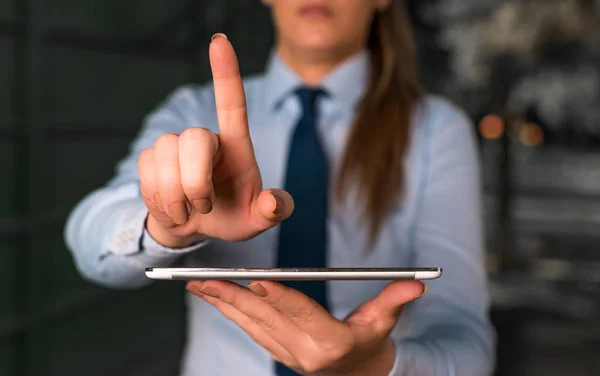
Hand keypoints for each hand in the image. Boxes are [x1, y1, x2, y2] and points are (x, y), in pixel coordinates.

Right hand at [137, 34, 293, 246]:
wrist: (194, 227)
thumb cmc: (231, 216)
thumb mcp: (257, 219)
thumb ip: (273, 211)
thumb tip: (274, 202)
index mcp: (235, 146)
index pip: (231, 103)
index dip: (226, 73)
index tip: (220, 42)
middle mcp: (205, 139)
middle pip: (193, 138)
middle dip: (195, 181)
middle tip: (203, 206)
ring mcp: (175, 146)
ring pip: (165, 156)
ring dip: (176, 196)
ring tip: (188, 211)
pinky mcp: (151, 158)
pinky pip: (147, 171)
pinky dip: (159, 199)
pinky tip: (172, 209)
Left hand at [185, 279, 426, 374]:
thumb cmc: (371, 343)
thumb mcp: (384, 324)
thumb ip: (395, 301)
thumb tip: (417, 283)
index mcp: (331, 341)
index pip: (303, 315)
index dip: (280, 298)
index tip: (256, 282)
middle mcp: (303, 351)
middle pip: (265, 319)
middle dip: (233, 298)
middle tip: (204, 279)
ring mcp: (286, 354)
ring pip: (250, 326)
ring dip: (222, 305)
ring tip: (197, 285)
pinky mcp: (276, 351)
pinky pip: (249, 330)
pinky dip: (229, 312)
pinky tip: (214, 297)